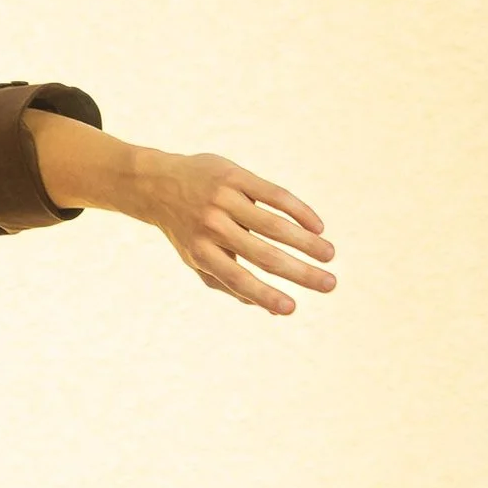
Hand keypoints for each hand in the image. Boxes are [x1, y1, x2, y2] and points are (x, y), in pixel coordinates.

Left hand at [134, 150, 336, 316]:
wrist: (157, 184)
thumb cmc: (187, 230)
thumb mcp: (198, 258)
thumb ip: (229, 282)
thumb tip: (272, 310)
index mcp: (202, 253)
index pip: (239, 279)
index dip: (265, 295)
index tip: (292, 309)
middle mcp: (212, 228)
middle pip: (263, 255)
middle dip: (300, 273)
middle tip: (330, 285)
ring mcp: (224, 201)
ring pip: (274, 225)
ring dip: (306, 242)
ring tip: (329, 255)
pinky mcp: (236, 177)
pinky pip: (275, 195)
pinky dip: (299, 211)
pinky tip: (318, 226)